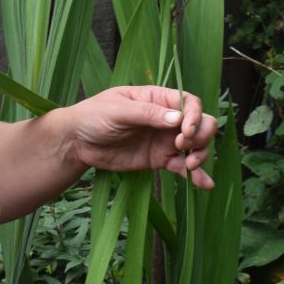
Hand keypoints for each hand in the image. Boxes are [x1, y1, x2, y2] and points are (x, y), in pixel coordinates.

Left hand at [61, 86, 219, 187]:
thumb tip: (177, 119)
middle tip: (183, 145)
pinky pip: (182, 166)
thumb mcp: (118, 110)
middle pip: (200, 122)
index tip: (185, 131)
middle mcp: (166, 118)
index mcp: (157, 98)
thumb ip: (147, 114)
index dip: (194, 115)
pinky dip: (196, 175)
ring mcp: (164, 140)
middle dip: (200, 134)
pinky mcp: (159, 159)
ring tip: (190, 166)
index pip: (189, 102)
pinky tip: (205, 184)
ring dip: (201, 154)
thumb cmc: (94, 116)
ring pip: (196, 144)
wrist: (77, 142)